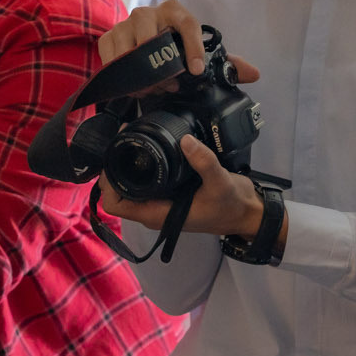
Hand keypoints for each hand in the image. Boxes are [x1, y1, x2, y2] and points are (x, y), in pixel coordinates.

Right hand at [96, 1, 261, 91]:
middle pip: (152, 35)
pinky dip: (120, 73)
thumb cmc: (174, 49)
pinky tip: (132, 87)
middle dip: (161, 66)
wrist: (142, 47)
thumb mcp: (199, 54)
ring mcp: (126, 23)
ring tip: (151, 90)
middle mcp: (148, 12)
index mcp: (175, 11)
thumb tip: (254, 73)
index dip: (193, 48)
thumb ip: (226, 64)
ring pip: (130, 48)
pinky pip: (111, 55)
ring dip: (140, 73)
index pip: (187, 24)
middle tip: (170, 85)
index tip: (197, 70)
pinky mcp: (109, 37)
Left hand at [99, 134, 265, 238]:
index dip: (108, 183)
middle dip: (114, 169)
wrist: (247, 213)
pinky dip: (141, 168)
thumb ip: (203, 162)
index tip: (113, 158)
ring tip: (129, 141)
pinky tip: (146, 148)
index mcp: (158, 214)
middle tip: (120, 141)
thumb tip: (186, 140)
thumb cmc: (232, 206)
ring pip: (131, 187)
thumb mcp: (219, 183)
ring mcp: (161, 204)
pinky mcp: (169, 195)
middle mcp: (155, 211)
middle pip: (119, 194)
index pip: (116, 205)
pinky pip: (146, 183)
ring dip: (126, 167)